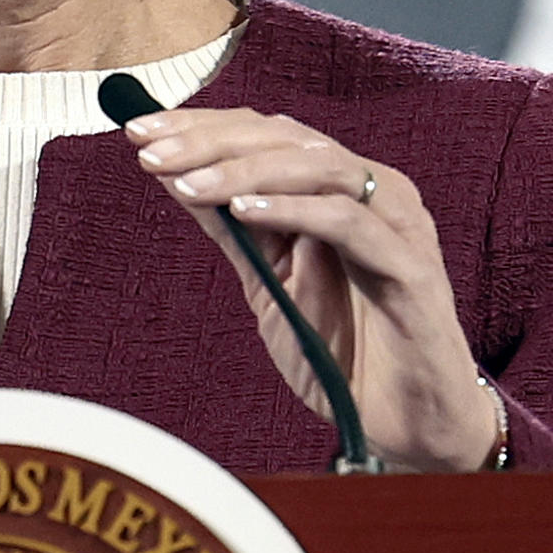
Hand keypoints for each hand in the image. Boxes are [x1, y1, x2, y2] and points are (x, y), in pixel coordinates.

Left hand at [125, 107, 499, 470]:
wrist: (402, 426)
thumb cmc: (342, 352)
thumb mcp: (270, 283)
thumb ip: (232, 229)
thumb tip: (173, 173)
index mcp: (339, 188)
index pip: (266, 132)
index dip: (201, 126)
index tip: (139, 133)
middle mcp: (373, 191)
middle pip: (287, 138)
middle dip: (211, 140)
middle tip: (150, 151)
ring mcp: (398, 224)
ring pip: (319, 166)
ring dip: (245, 169)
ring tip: (188, 183)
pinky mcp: (413, 267)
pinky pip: (351, 223)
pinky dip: (296, 209)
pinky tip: (245, 210)